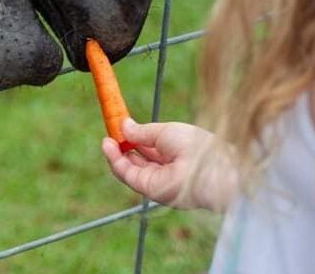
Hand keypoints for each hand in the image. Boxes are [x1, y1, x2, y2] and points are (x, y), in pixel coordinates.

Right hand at [101, 119, 236, 210]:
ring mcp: (156, 180)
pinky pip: (127, 175)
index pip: (147, 147)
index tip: (119, 126)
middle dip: (120, 146)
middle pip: (136, 159)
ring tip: (106, 139)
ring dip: (115, 154)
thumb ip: (143, 132)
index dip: (132, 138)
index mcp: (173, 153)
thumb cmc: (194, 145)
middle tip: (109, 132)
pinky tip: (109, 146)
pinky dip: (116, 161)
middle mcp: (164, 169)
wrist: (208, 168)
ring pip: (128, 168)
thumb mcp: (165, 131)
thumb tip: (124, 125)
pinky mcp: (149, 189)